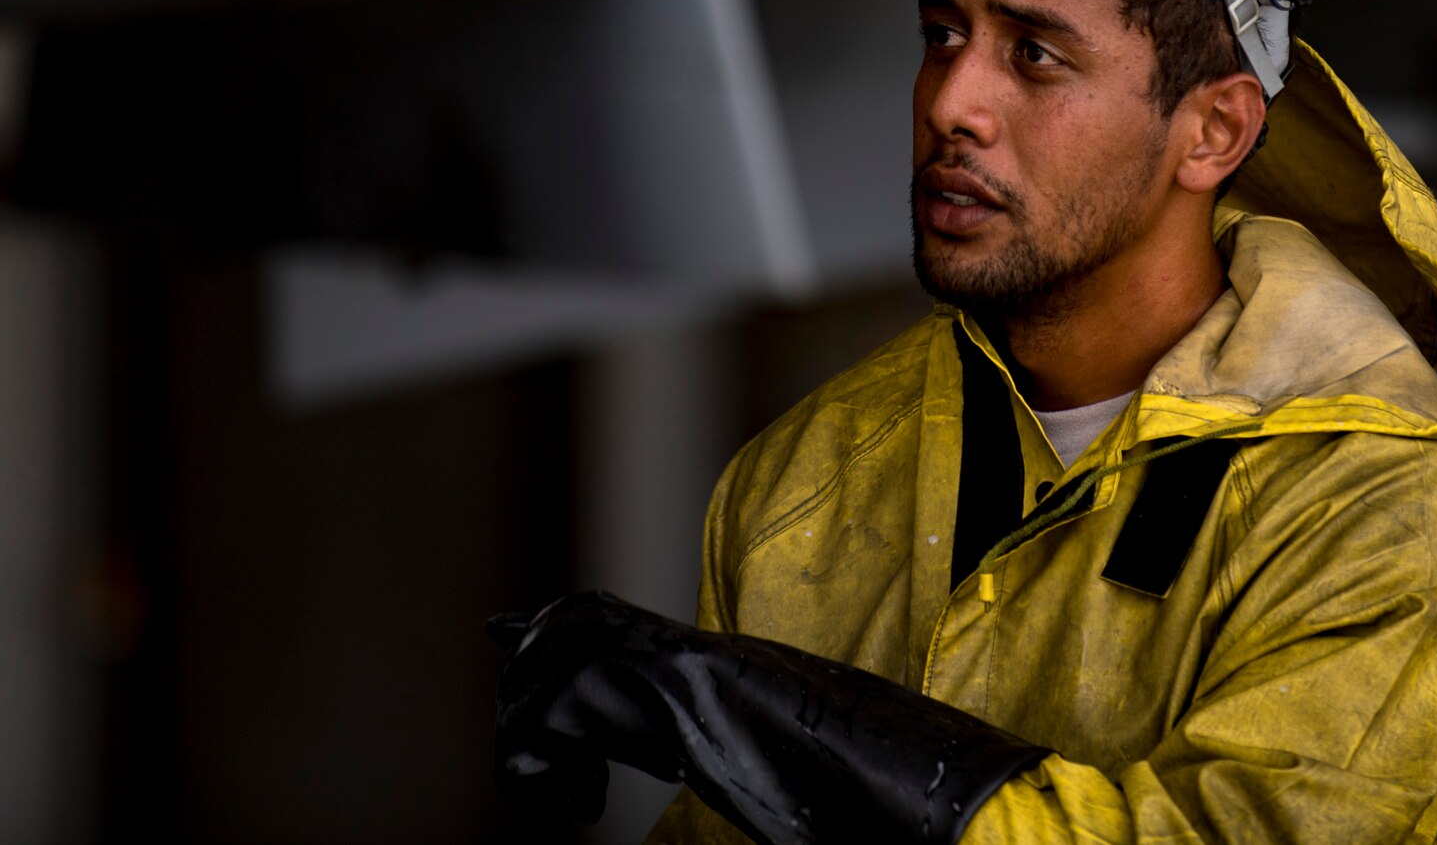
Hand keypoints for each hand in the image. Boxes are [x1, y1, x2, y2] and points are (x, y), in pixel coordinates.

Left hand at [485, 590, 1049, 844]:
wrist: (931, 794)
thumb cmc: (870, 805)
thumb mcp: (772, 791)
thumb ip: (725, 767)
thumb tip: (712, 773)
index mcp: (714, 678)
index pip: (610, 629)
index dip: (550, 629)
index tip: (505, 630)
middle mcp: (698, 656)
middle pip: (571, 623)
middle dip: (526, 686)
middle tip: (541, 781)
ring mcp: (692, 664)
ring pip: (557, 656)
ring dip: (535, 730)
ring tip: (567, 807)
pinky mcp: (686, 687)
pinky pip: (565, 697)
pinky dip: (546, 757)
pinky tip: (582, 813)